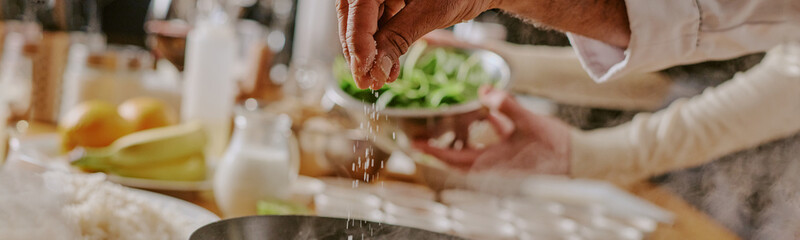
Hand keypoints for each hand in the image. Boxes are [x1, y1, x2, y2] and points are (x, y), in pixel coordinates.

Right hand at [335, 0, 499, 89]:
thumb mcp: (429, 13)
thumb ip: (399, 37)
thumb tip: (376, 68)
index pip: (356, 7)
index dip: (356, 40)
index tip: (362, 68)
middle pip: (353, 16)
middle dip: (358, 50)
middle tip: (364, 80)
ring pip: (363, 24)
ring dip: (370, 54)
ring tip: (377, 79)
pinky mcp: (391, 1)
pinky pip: (379, 25)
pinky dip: (383, 47)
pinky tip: (388, 69)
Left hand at [413, 86, 571, 174]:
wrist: (581, 163)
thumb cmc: (556, 148)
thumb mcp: (529, 121)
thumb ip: (506, 105)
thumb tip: (485, 91)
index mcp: (492, 163)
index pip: (454, 158)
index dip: (433, 151)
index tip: (415, 145)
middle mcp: (494, 169)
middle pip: (458, 159)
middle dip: (440, 148)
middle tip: (422, 137)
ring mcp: (503, 166)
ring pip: (474, 154)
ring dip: (462, 140)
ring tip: (450, 125)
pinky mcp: (513, 161)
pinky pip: (492, 149)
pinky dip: (487, 135)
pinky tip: (492, 117)